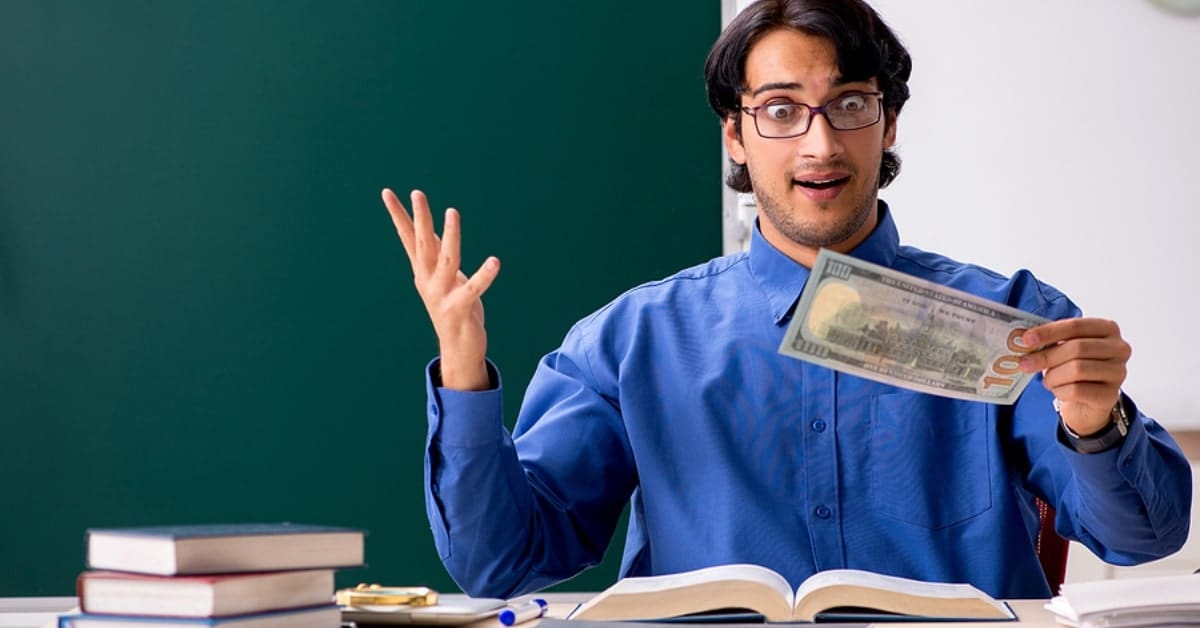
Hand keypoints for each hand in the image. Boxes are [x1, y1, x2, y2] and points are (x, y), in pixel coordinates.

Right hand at [382, 188, 498, 389]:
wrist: (457, 349)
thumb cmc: (453, 308)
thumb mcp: (442, 278)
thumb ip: (435, 255)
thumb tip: (430, 229)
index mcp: (423, 271)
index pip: (408, 237)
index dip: (398, 215)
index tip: (387, 192)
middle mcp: (428, 280)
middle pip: (423, 243)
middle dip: (420, 218)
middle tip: (417, 193)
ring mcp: (442, 295)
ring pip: (447, 259)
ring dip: (450, 236)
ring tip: (452, 212)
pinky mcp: (460, 308)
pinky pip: (473, 288)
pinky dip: (484, 276)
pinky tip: (494, 261)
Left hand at [1019, 318, 1130, 434]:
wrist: (1087, 402)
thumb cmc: (1074, 369)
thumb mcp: (1064, 349)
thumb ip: (1051, 342)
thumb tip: (1027, 341)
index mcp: (1107, 329)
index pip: (1076, 326)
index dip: (1049, 332)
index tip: (1027, 339)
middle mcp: (1118, 349)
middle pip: (1077, 348)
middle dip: (1046, 356)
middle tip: (1025, 363)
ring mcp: (1118, 372)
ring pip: (1077, 369)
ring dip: (1053, 376)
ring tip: (1047, 381)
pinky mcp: (1110, 395)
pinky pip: (1077, 390)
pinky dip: (1060, 391)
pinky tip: (1059, 390)